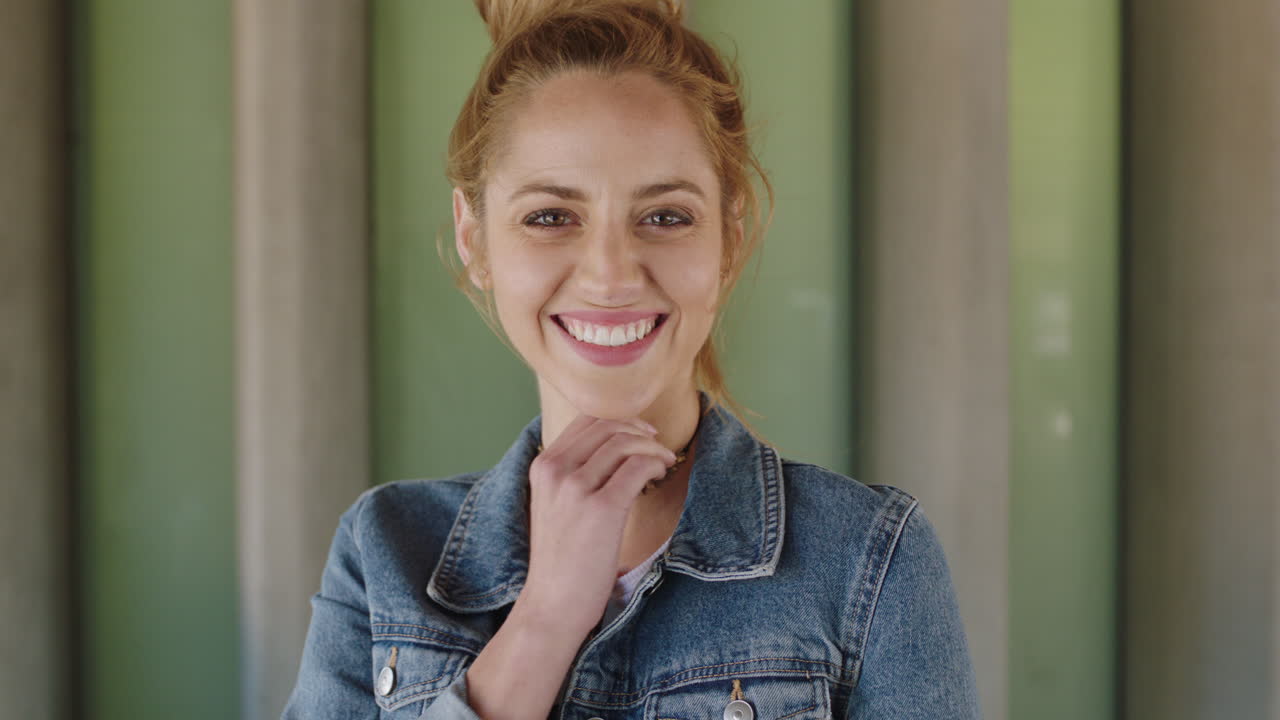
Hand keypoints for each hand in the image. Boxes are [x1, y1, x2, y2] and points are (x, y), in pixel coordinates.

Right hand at [516, 414, 676, 637]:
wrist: (552, 604)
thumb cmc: (561, 560)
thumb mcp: (553, 506)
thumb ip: (571, 475)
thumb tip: (614, 450)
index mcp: (542, 466)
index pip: (586, 421)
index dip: (620, 420)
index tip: (641, 433)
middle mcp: (555, 471)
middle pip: (608, 426)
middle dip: (641, 431)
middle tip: (659, 447)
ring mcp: (576, 488)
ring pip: (625, 443)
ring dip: (653, 448)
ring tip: (663, 464)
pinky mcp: (602, 508)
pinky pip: (638, 467)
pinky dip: (655, 464)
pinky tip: (660, 475)